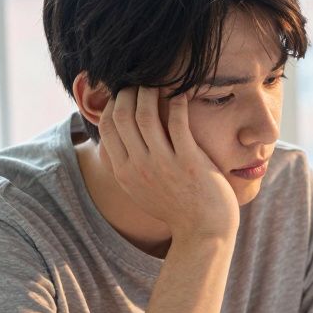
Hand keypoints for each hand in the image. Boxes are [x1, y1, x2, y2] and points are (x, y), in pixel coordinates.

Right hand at [98, 86, 239, 240]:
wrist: (204, 231)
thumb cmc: (177, 209)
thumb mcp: (142, 191)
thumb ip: (130, 166)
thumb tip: (120, 142)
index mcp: (124, 172)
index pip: (107, 126)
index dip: (113, 102)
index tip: (125, 92)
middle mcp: (139, 166)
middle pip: (122, 115)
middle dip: (130, 91)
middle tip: (142, 80)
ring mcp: (163, 164)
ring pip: (146, 115)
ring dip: (151, 91)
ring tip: (160, 82)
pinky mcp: (188, 161)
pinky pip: (178, 122)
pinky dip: (178, 101)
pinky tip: (184, 91)